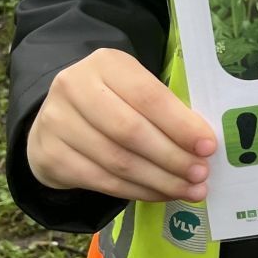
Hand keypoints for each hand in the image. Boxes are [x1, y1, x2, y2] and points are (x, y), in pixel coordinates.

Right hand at [26, 47, 217, 201]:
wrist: (57, 118)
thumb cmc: (112, 102)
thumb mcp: (134, 89)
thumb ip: (164, 109)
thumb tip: (202, 143)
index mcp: (105, 63)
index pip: (148, 96)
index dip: (180, 125)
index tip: (207, 146)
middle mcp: (74, 87)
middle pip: (131, 131)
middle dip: (172, 157)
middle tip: (200, 174)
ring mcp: (56, 122)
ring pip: (117, 161)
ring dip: (159, 180)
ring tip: (189, 189)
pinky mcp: (49, 155)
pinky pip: (101, 181)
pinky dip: (136, 191)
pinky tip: (160, 194)